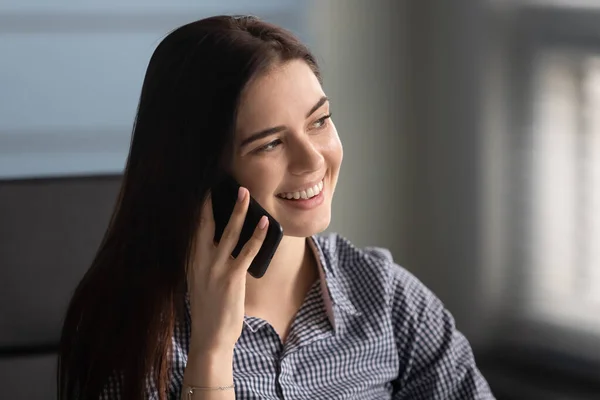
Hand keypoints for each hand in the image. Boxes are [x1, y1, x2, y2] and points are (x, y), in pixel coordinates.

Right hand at [187, 186, 268, 355]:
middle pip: (207, 224)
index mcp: (193, 261)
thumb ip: (208, 262)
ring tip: (246, 194)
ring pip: (229, 232)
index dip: (200, 208)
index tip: (206, 190)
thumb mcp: (202, 281)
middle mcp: (201, 261)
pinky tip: (265, 223)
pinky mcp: (232, 278)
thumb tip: (221, 242)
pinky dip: (257, 235)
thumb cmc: (209, 309)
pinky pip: (247, 251)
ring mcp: (216, 269)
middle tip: (224, 182)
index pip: (195, 228)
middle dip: (214, 201)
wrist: (210, 337)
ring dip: (239, 211)